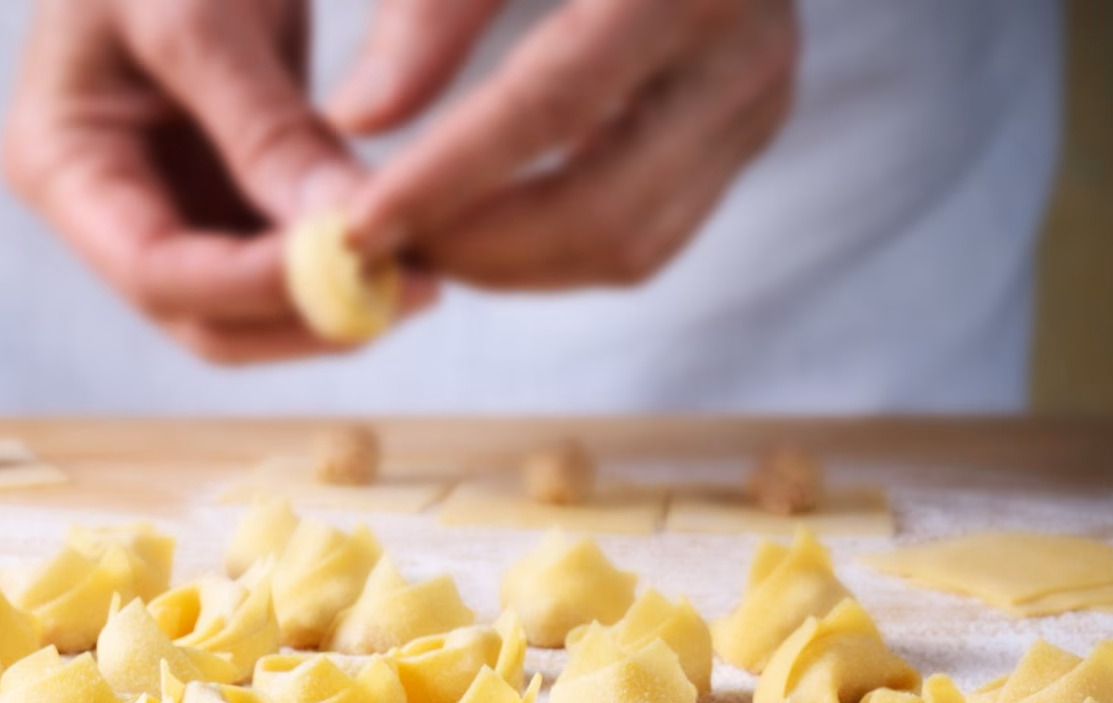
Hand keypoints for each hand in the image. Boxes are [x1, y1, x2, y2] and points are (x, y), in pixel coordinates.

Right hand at [1, 0, 433, 363]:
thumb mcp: (197, 7)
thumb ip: (264, 123)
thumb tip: (343, 229)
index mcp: (60, 161)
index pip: (153, 272)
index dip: (252, 286)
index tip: (354, 265)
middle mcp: (106, 207)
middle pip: (203, 317)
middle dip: (304, 315)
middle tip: (412, 293)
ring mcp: (167, 207)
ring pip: (251, 307)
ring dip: (334, 303)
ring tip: (428, 274)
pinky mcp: (225, 193)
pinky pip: (285, 259)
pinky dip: (344, 261)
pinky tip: (413, 245)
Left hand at [334, 0, 799, 289]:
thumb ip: (432, 7)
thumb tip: (357, 118)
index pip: (548, 106)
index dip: (445, 179)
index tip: (358, 229)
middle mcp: (744, 52)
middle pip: (603, 210)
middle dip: (479, 251)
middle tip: (380, 252)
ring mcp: (755, 104)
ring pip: (630, 247)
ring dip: (514, 266)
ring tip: (420, 239)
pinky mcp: (745, 136)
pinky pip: (650, 236)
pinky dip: (558, 250)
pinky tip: (484, 223)